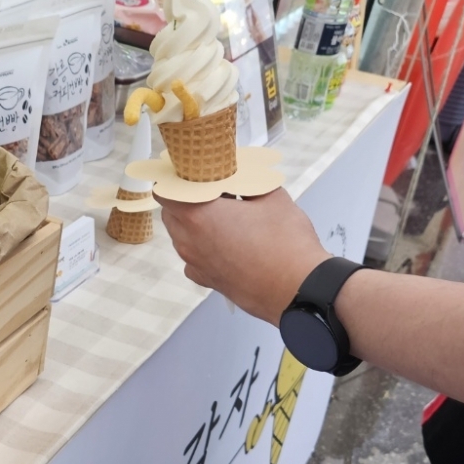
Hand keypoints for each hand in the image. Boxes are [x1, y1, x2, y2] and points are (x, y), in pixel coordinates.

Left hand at [156, 188, 329, 323]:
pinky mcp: (207, 280)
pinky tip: (227, 241)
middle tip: (211, 190)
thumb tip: (243, 176)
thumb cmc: (285, 247)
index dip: (175, 179)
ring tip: (224, 215)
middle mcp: (190, 242)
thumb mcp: (271, 196)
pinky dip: (203, 246)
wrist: (298, 290)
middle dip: (185, 199)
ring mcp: (196, 264)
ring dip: (194, 223)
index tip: (188, 173)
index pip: (165, 191)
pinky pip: (194, 258)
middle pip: (171, 213)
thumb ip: (249, 181)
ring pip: (181, 236)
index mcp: (198, 217)